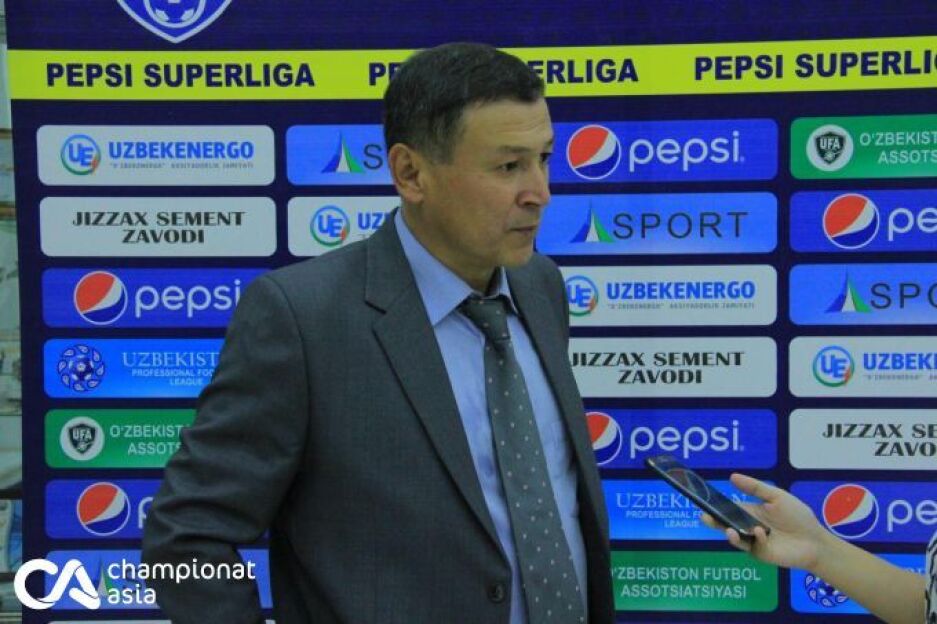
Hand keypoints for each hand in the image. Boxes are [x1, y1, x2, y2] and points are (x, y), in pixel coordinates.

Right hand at [701, 473, 829, 572]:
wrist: (815, 541)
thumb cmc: (798, 516)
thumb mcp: (777, 497)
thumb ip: (755, 488)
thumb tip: (732, 477)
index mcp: (750, 511)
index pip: (728, 508)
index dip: (715, 505)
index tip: (704, 501)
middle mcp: (747, 526)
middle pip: (725, 524)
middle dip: (713, 521)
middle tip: (704, 517)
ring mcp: (752, 541)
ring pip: (734, 538)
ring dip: (729, 533)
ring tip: (729, 530)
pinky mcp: (759, 553)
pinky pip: (751, 546)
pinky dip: (755, 538)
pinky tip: (761, 532)